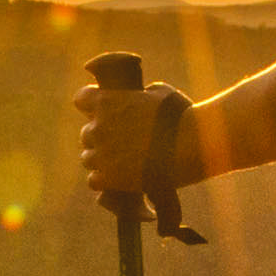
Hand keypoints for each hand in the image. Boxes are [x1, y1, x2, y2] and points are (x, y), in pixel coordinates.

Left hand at [71, 73, 184, 207]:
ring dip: (102, 160)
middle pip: (87, 134)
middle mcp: (99, 127)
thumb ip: (140, 96)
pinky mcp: (109, 178)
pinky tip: (121, 179)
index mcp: (107, 101)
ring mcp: (102, 154)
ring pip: (88, 158)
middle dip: (102, 137)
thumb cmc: (182, 116)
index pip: (81, 100)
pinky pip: (94, 180)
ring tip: (124, 164)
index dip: (92, 106)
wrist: (193, 145)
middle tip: (123, 144)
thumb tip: (140, 98)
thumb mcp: (161, 94)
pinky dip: (105, 180)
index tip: (104, 113)